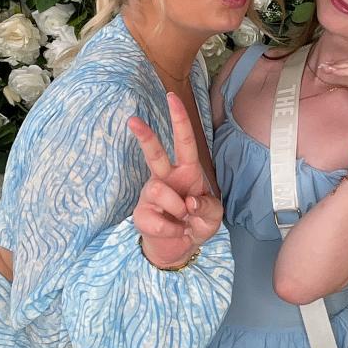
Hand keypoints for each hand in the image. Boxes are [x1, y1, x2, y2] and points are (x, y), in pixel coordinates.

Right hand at [129, 92, 222, 268]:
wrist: (179, 249)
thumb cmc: (196, 223)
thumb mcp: (213, 216)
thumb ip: (208, 206)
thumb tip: (188, 202)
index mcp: (187, 171)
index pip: (185, 141)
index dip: (180, 119)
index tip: (172, 98)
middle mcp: (166, 178)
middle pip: (155, 153)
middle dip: (145, 136)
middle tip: (133, 120)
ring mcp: (151, 195)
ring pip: (158, 190)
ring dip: (177, 209)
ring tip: (183, 220)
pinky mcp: (141, 214)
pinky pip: (157, 219)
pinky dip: (173, 230)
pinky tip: (176, 231)